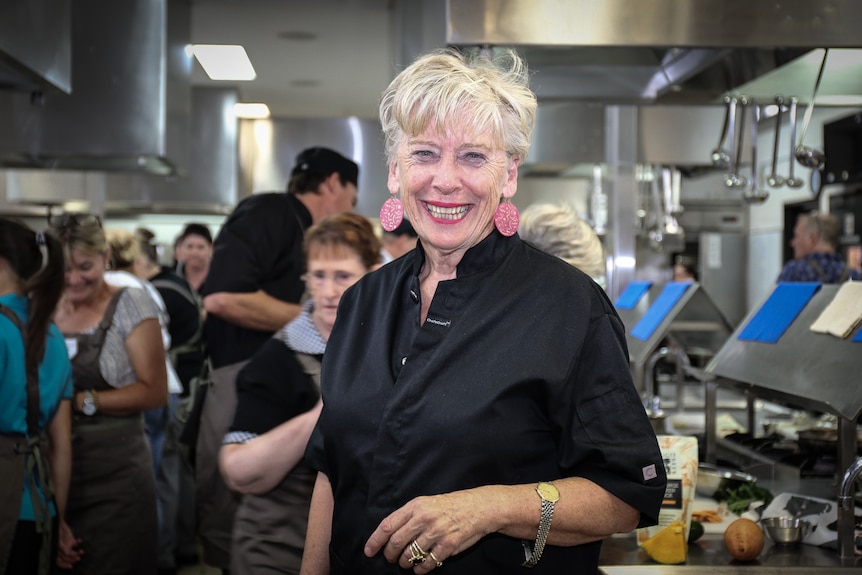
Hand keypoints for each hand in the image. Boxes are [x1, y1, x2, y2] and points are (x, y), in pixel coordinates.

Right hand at [56, 519, 83, 568]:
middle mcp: (62, 551)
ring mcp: (67, 546)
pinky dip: (79, 542)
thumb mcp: (56, 540)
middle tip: (78, 558)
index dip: (65, 565)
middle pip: (68, 559)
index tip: (71, 566)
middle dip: (73, 559)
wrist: (58, 523)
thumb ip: (61, 547)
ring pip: (73, 553)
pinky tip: (79, 540)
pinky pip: (77, 544)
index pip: (59, 563)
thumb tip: (67, 553)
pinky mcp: (72, 541)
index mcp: (56, 553)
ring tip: (81, 552)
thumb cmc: (55, 532)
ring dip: (78, 553)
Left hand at [364, 488, 495, 572]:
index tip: (369, 551)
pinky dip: (421, 569)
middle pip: (396, 542)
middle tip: (390, 559)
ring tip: (405, 563)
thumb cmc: (450, 505)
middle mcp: (424, 518)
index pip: (388, 525)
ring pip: (410, 555)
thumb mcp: (426, 503)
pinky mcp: (447, 545)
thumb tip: (389, 534)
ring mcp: (436, 532)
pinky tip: (420, 569)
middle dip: (389, 555)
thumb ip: (408, 516)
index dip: (375, 540)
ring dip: (404, 563)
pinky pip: (428, 562)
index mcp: (415, 506)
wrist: (478, 507)